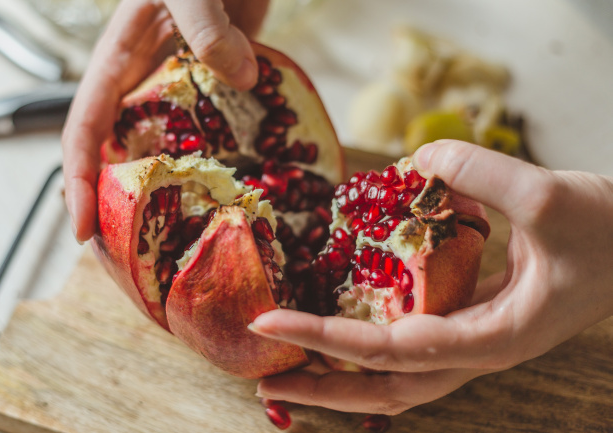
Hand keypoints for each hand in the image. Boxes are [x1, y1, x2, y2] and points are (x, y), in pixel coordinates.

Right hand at [62, 0, 267, 241]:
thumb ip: (207, 28)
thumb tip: (239, 80)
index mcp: (121, 61)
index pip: (85, 130)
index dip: (78, 182)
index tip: (83, 229)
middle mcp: (148, 81)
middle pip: (121, 151)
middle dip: (120, 202)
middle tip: (134, 254)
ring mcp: (187, 87)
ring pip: (169, 149)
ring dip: (173, 190)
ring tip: (185, 237)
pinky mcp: (222, 85)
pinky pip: (218, 130)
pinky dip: (223, 159)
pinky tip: (239, 189)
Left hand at [249, 139, 612, 413]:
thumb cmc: (607, 232)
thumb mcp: (551, 196)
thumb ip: (483, 175)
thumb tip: (412, 163)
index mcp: (491, 339)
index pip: (392, 349)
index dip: (327, 337)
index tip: (272, 321)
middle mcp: (474, 350)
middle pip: (386, 388)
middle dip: (323, 389)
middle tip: (265, 380)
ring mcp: (470, 339)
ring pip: (396, 375)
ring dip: (342, 376)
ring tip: (289, 368)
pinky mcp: (468, 319)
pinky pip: (408, 344)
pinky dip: (368, 346)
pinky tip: (339, 328)